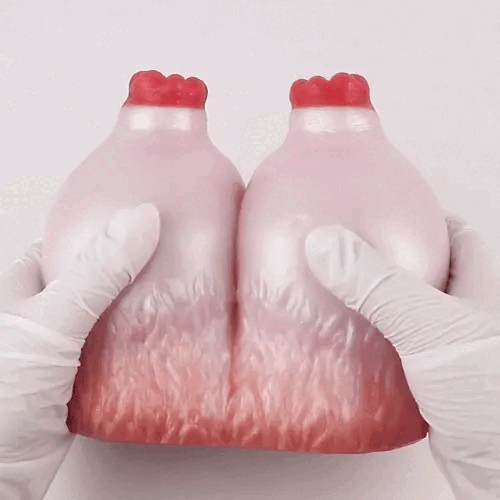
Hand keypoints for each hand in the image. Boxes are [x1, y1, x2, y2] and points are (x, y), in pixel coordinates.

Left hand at [0, 203, 159, 499]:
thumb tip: (140, 219)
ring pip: (112, 317)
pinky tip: (164, 340)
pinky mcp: (84, 379)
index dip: (103, 228)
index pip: (67, 242)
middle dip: (132, 270)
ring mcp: (66, 347)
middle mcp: (45, 314)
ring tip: (177, 293)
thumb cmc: (0, 393)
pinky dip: (141, 346)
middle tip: (170, 258)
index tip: (143, 220)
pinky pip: (119, 352)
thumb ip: (96, 273)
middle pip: (97, 278)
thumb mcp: (51, 321)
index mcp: (23, 287)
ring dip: (141, 310)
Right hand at [305, 214, 499, 499]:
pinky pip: (394, 348)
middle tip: (348, 251)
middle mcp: (467, 314)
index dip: (423, 215)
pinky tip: (345, 342)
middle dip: (388, 258)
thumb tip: (325, 243)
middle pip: (425, 270)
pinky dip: (370, 342)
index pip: (456, 233)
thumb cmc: (489, 395)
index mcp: (481, 286)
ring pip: (405, 312)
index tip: (384, 209)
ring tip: (336, 291)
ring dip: (373, 303)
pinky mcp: (429, 381)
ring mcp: (448, 348)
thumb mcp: (430, 327)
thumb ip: (377, 285)